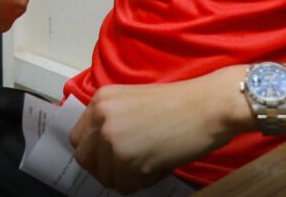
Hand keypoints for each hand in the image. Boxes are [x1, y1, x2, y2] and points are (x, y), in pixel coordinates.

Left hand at [69, 72, 245, 193]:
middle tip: (131, 164)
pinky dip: (141, 182)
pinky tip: (158, 163)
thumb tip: (100, 151)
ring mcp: (112, 139)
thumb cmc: (178, 105)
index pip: (78, 138)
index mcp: (101, 99)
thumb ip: (111, 121)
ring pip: (106, 177)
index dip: (95, 151)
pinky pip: (126, 187)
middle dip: (106, 167)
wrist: (206, 106)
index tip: (111, 156)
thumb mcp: (132, 103)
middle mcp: (101, 117)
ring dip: (126, 176)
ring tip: (150, 158)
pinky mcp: (127, 160)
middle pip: (85, 160)